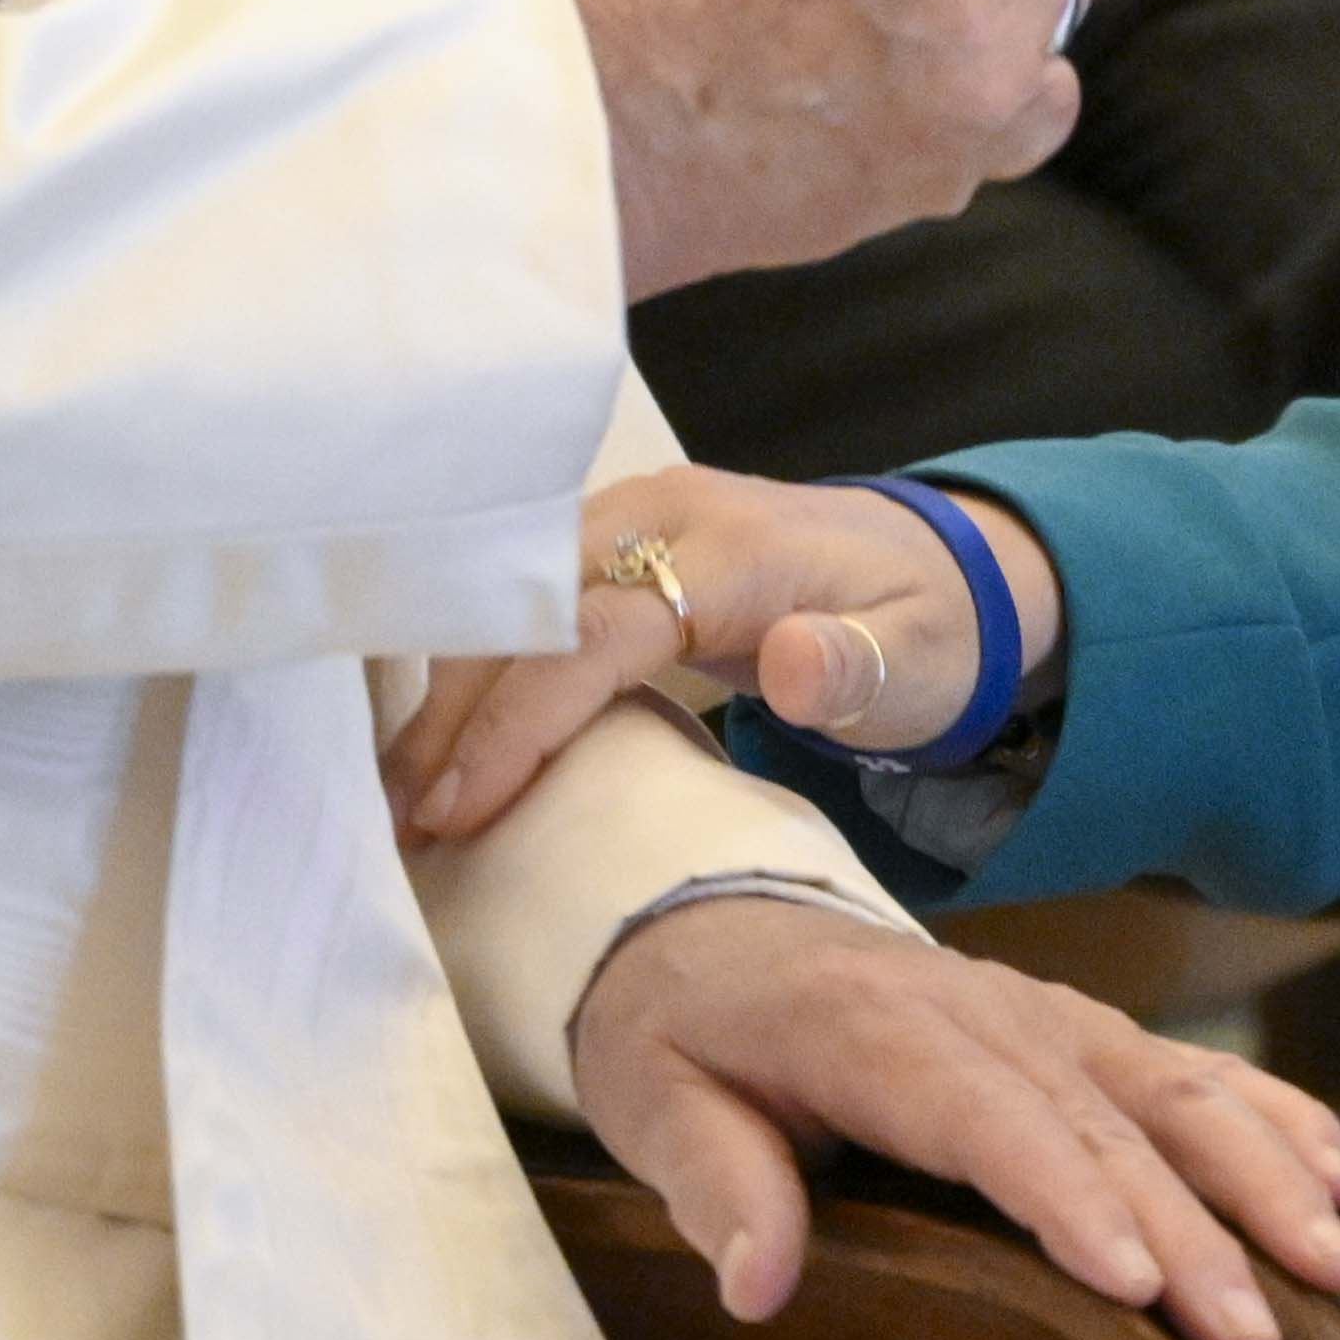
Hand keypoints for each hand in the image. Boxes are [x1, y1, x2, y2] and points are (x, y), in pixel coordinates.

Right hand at [399, 466, 1067, 841]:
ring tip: (399, 803)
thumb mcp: (921, 661)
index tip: (458, 808)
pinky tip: (439, 748)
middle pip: (527, 610)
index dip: (520, 721)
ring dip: (449, 698)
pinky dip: (476, 674)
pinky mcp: (615, 547)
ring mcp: (633, 521)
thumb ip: (859, 666)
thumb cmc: (927, 627)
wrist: (942, 566)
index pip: (595, 629)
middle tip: (397, 825)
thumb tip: (794, 664)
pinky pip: (525, 605)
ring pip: (509, 605)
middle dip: (453, 716)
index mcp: (732, 546)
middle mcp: (664, 514)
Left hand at [568, 891, 1339, 1339]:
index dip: (1068, 1197)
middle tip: (1260, 1330)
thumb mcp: (652, 1099)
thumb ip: (710, 1183)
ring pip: (1168, 1086)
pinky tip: (1337, 1168)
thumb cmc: (683, 1030)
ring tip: (1336, 1258)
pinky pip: (1180, 1065)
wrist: (705, 920)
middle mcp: (980, 1010)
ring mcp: (1040, 1012)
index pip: (986, 1118)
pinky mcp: (1072, 1026)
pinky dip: (1266, 1113)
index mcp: (872, 1028)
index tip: (1137, 1283)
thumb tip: (755, 1280)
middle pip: (1102, 1120)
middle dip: (1195, 1226)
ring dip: (1261, 1171)